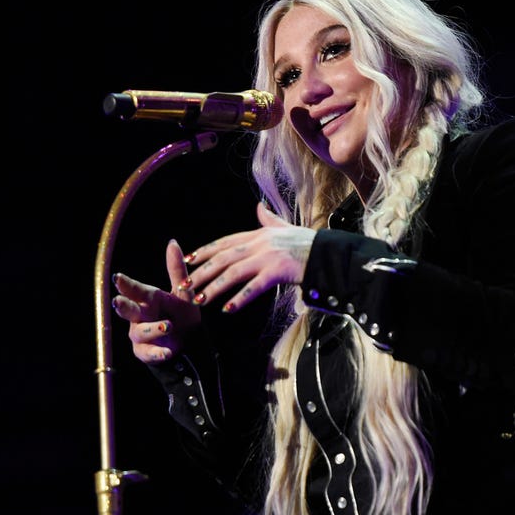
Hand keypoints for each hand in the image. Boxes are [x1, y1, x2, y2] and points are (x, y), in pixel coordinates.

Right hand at [112, 239, 200, 363]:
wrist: (190, 342)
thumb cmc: (182, 314)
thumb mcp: (183, 292)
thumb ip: (176, 270)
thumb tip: (173, 242)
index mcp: (148, 298)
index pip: (134, 289)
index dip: (125, 284)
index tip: (118, 277)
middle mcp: (140, 315)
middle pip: (127, 310)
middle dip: (123, 306)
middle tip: (119, 301)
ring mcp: (140, 334)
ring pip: (140, 331)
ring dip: (152, 328)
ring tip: (167, 325)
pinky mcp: (145, 352)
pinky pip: (148, 352)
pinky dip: (158, 352)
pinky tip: (168, 351)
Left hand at [179, 201, 315, 311]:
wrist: (329, 252)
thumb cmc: (309, 243)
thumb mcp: (286, 227)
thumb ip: (269, 219)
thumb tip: (259, 206)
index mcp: (260, 233)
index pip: (226, 242)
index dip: (206, 251)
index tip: (189, 259)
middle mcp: (260, 243)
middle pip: (224, 257)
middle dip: (202, 271)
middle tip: (186, 284)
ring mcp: (268, 257)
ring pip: (234, 272)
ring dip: (214, 286)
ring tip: (200, 300)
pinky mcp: (278, 271)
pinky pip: (255, 287)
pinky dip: (240, 298)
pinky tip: (227, 309)